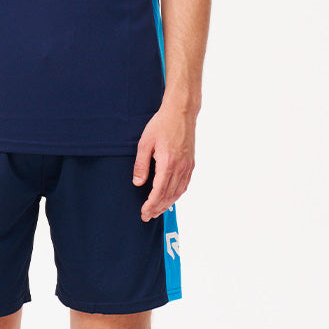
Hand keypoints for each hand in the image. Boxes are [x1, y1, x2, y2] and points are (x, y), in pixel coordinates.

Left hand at [132, 102, 195, 221]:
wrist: (181, 112)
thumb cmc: (161, 125)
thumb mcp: (145, 142)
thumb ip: (141, 165)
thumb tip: (137, 183)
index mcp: (168, 162)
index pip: (159, 191)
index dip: (151, 204)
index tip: (143, 212)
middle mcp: (180, 167)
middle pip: (169, 195)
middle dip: (157, 208)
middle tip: (147, 216)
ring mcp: (187, 166)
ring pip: (178, 192)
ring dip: (167, 204)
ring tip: (157, 211)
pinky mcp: (191, 163)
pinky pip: (184, 185)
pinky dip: (177, 195)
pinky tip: (170, 199)